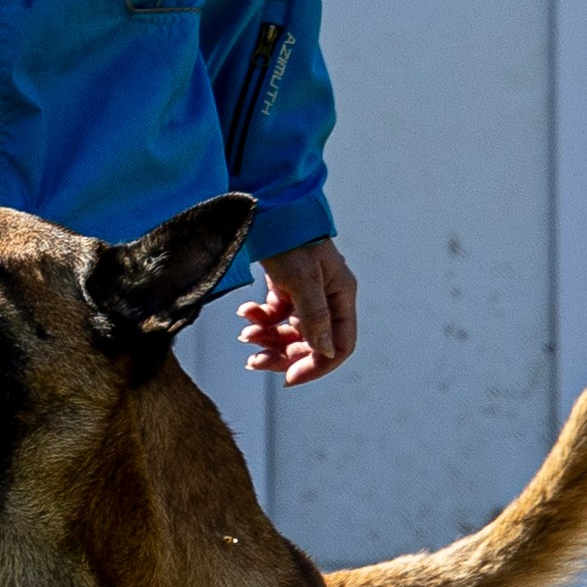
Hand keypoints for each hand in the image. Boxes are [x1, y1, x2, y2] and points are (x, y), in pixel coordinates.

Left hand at [238, 238, 357, 386]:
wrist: (267, 209)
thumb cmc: (291, 240)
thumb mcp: (302, 281)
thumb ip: (314, 317)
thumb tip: (324, 352)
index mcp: (341, 296)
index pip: (339, 345)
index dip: (317, 365)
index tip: (290, 377)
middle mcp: (327, 298)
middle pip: (310, 342)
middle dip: (283, 354)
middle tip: (255, 362)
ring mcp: (306, 294)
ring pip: (289, 332)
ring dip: (267, 338)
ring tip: (245, 335)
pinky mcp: (285, 288)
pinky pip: (275, 315)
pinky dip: (260, 319)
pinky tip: (245, 313)